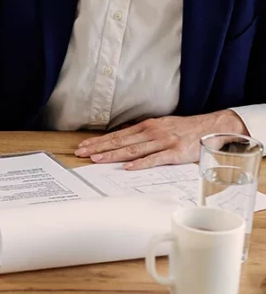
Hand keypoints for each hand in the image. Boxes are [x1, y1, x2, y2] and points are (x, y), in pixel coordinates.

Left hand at [74, 110, 247, 169]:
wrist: (212, 127)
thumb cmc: (185, 129)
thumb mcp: (161, 127)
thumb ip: (143, 134)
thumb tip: (124, 141)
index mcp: (147, 126)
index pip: (117, 135)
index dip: (99, 141)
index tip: (84, 146)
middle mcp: (152, 132)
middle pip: (120, 141)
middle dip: (99, 147)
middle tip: (81, 153)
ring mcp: (163, 142)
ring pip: (133, 149)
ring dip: (113, 155)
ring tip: (97, 159)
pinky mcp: (175, 152)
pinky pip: (155, 158)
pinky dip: (140, 163)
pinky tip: (127, 167)